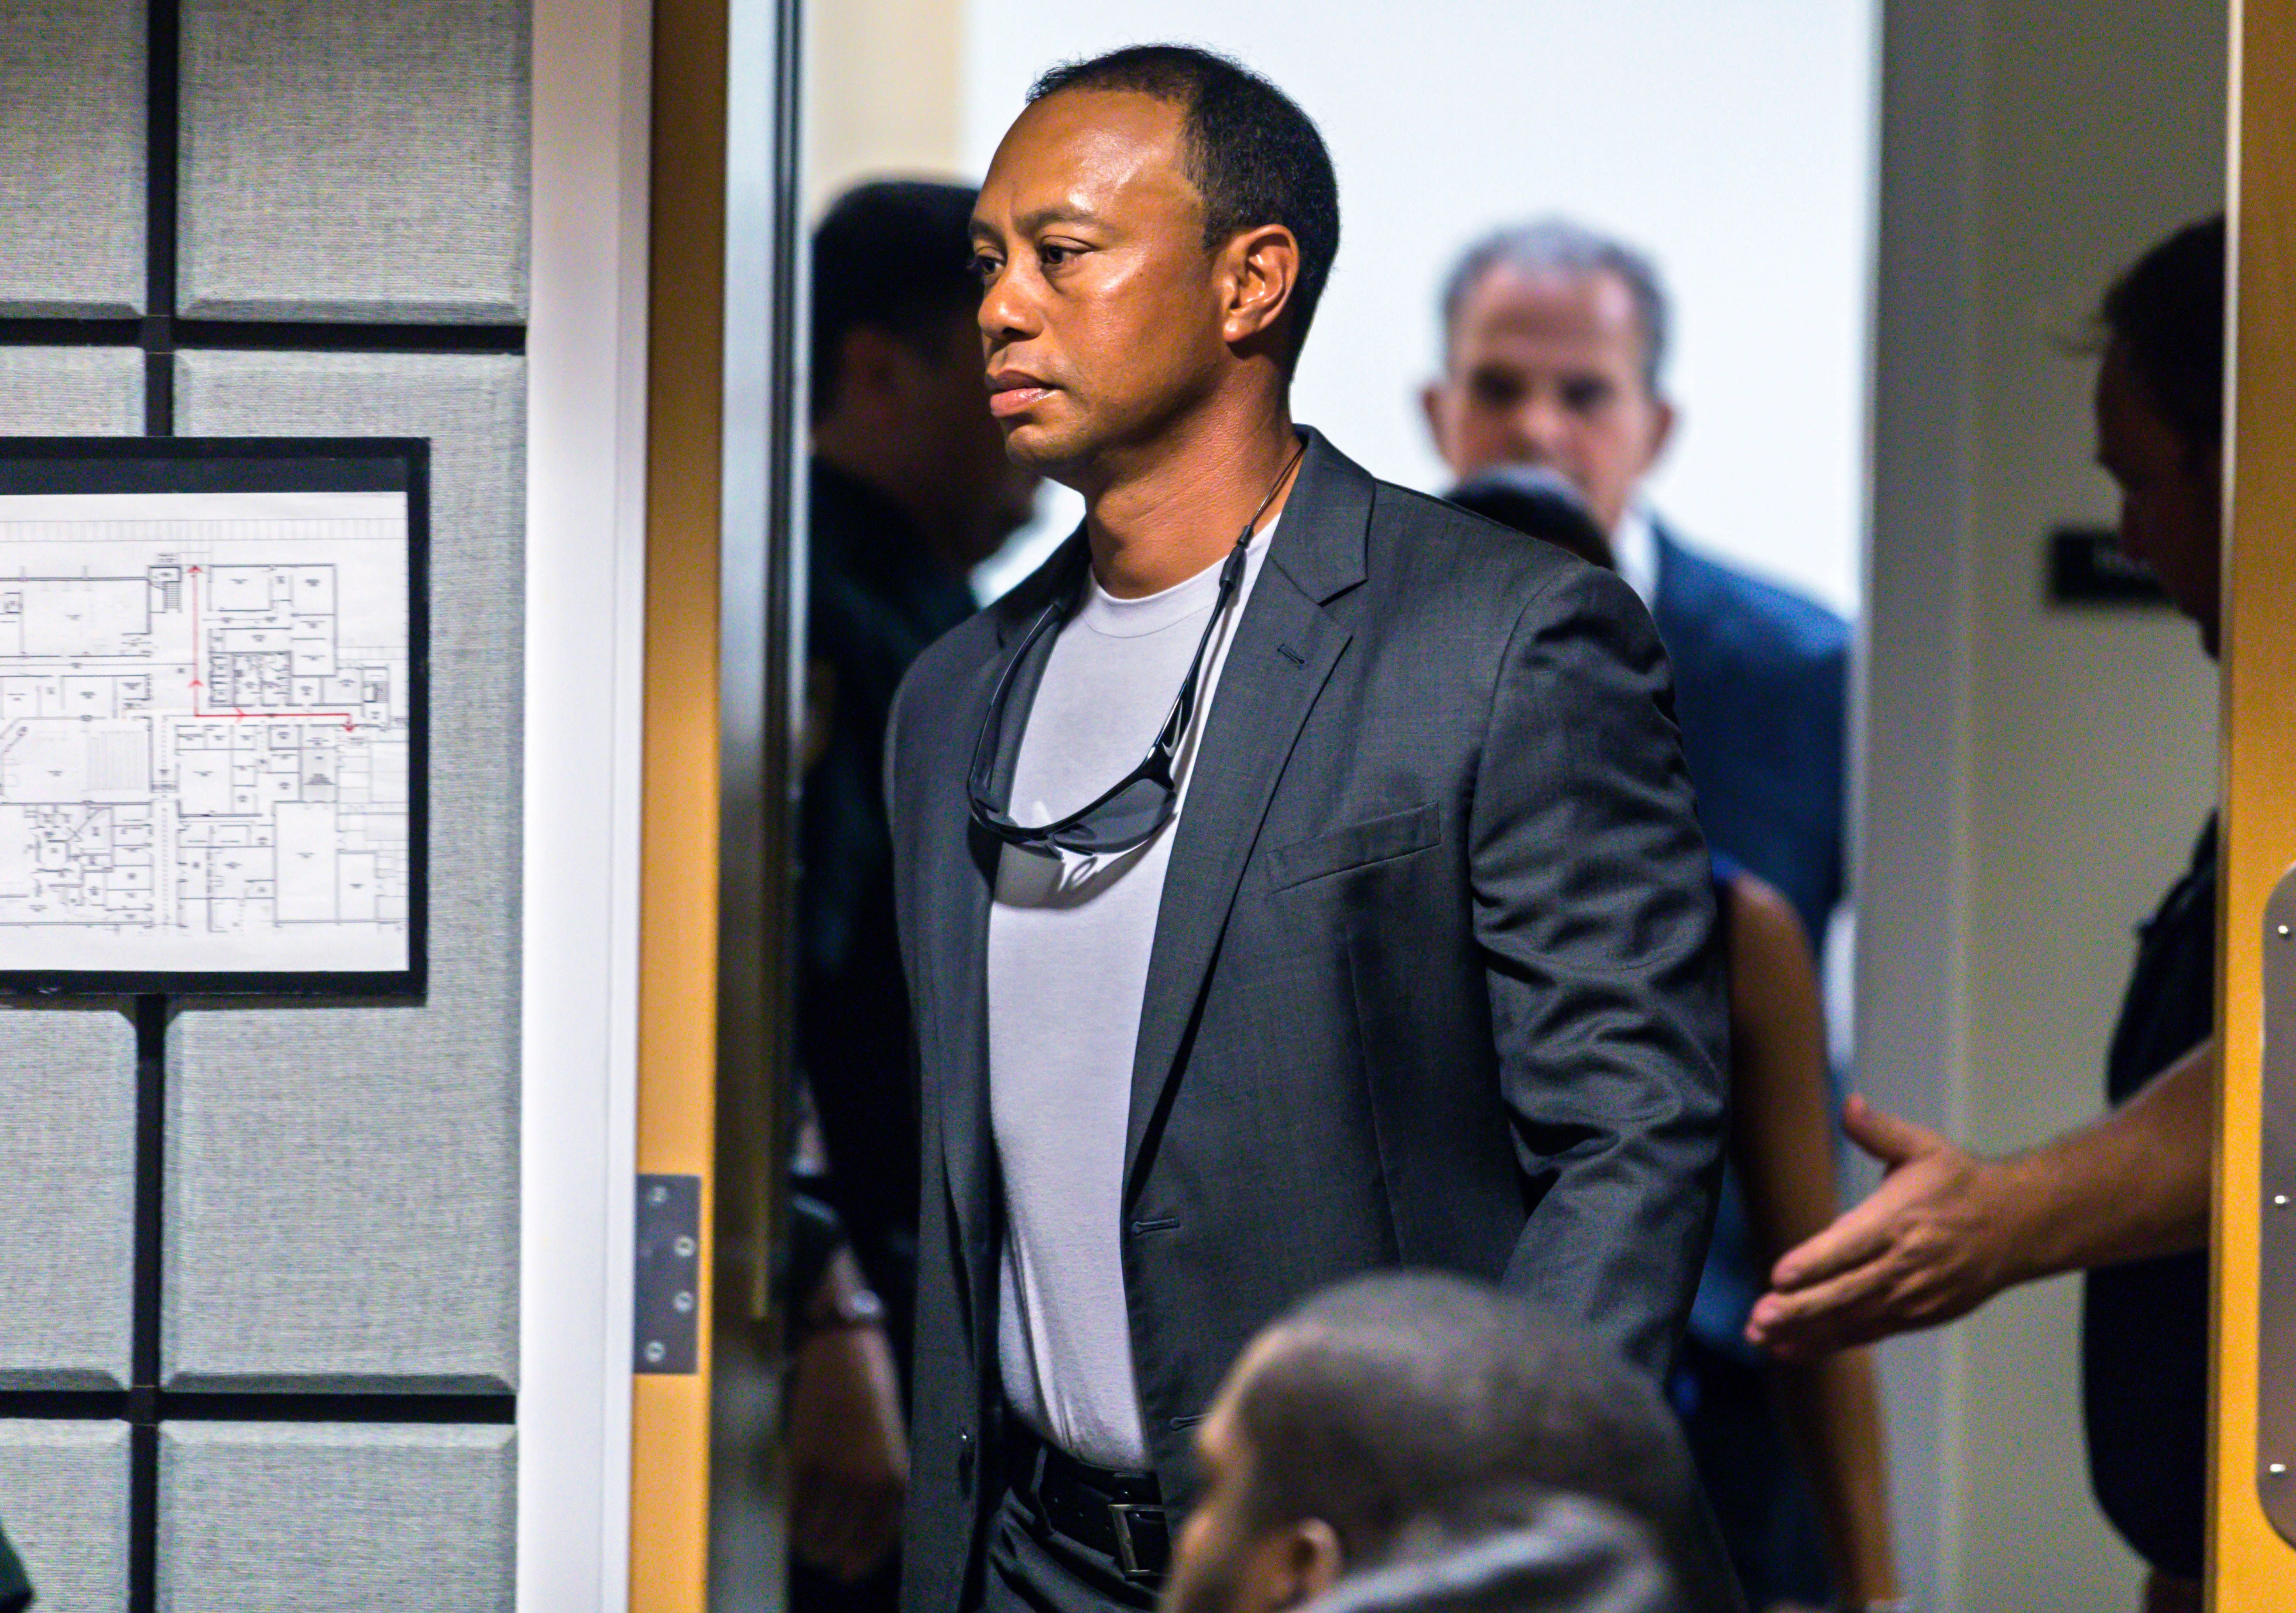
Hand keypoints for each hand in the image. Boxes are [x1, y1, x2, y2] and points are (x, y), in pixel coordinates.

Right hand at [787, 1320, 907, 1580]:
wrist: (846, 1353)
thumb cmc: (871, 1395)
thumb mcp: (889, 1445)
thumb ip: (880, 1486)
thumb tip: (858, 1531)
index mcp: (895, 1479)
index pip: (878, 1540)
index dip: (860, 1561)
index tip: (846, 1570)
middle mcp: (869, 1483)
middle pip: (842, 1542)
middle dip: (829, 1553)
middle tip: (820, 1553)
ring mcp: (835, 1473)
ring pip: (815, 1532)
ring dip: (807, 1542)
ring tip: (804, 1540)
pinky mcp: (804, 1460)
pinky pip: (793, 1508)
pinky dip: (790, 1520)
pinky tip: (791, 1520)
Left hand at [1746, 1095, 2020, 1359]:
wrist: (2019, 1225)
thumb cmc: (1961, 1183)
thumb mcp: (1923, 1147)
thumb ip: (1879, 1131)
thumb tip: (1850, 1104)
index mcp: (1899, 1220)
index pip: (1851, 1245)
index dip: (1815, 1262)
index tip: (1779, 1275)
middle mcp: (1905, 1263)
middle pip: (1847, 1290)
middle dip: (1801, 1307)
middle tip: (1759, 1317)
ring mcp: (1913, 1295)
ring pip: (1853, 1319)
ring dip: (1806, 1331)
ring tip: (1761, 1337)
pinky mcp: (1918, 1316)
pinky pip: (1868, 1333)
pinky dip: (1829, 1343)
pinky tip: (1791, 1349)